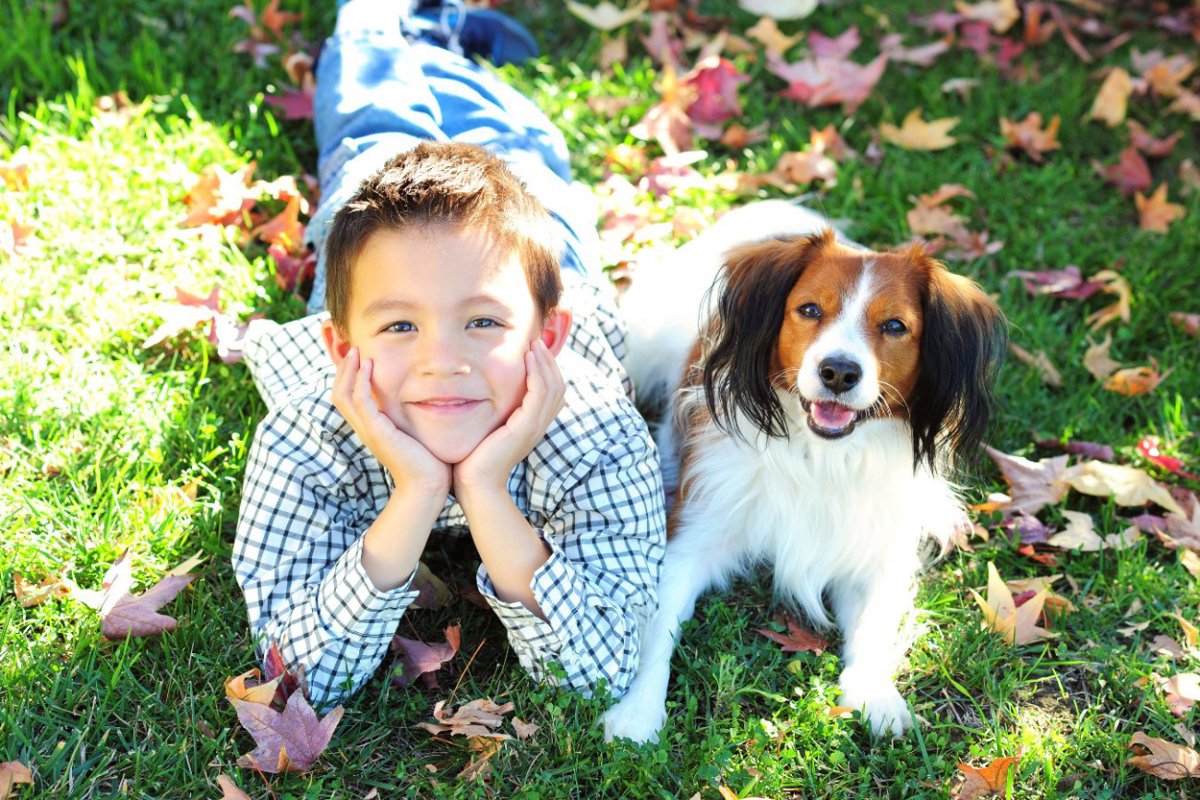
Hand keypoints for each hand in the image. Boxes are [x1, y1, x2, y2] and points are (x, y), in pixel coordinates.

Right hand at [331, 347, 450, 497]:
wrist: (428, 485)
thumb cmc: (428, 460)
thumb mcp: (415, 431)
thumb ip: (411, 415)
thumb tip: (425, 398)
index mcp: (370, 427)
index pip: (347, 397)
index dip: (347, 376)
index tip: (355, 355)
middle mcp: (364, 428)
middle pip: (338, 393)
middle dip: (342, 369)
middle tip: (351, 348)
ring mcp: (368, 430)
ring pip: (343, 395)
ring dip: (348, 371)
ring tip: (356, 351)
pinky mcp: (377, 432)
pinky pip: (360, 402)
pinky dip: (361, 382)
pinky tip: (368, 366)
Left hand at [454, 339, 564, 495]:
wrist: (474, 484)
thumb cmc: (473, 458)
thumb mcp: (487, 429)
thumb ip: (493, 412)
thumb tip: (479, 393)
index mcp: (532, 426)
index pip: (552, 392)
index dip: (548, 370)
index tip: (534, 350)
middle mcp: (538, 426)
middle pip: (558, 386)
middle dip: (549, 361)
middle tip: (537, 340)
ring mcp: (534, 427)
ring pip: (553, 387)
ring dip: (545, 362)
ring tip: (534, 344)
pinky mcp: (526, 427)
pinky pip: (539, 394)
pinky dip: (537, 373)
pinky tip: (528, 359)